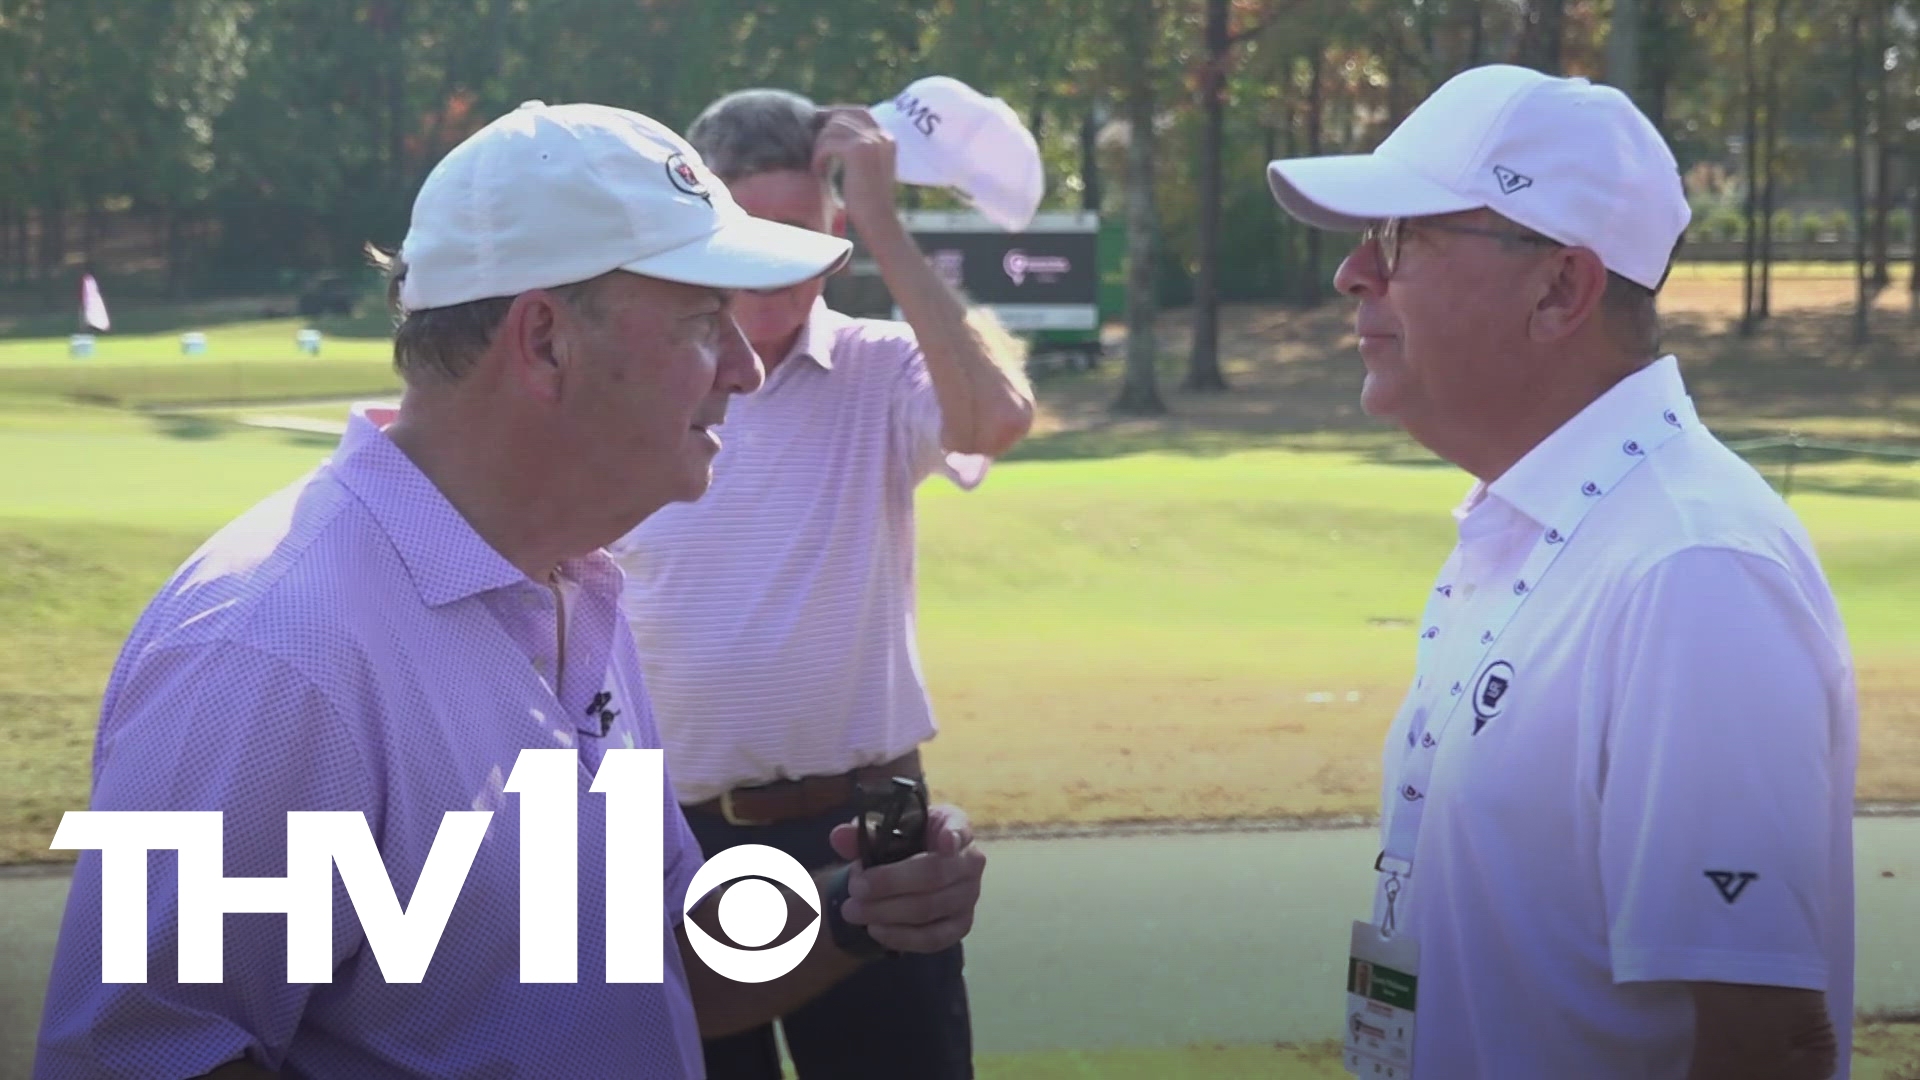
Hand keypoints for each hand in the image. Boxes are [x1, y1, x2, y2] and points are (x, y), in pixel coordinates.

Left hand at [812, 106, 899, 237]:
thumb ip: (858, 147)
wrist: (878, 221)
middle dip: (823, 130)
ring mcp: (870, 141)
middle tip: (811, 145)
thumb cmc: (868, 200)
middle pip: (842, 117)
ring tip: (819, 165)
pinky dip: (819, 157)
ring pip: (831, 129)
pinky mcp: (856, 151)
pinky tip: (819, 172)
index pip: (858, 112)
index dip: (835, 116)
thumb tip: (833, 126)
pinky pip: (827, 144)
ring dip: (820, 146)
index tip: (818, 127)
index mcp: (887, 137)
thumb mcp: (869, 168)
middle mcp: (881, 135)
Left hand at [827, 803, 984, 953]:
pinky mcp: (960, 926)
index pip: (960, 828)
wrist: (911, 874)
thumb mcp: (884, 834)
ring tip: (853, 911)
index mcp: (953, 825)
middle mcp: (970, 860)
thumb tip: (839, 836)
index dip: (954, 835)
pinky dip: (901, 936)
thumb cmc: (902, 846)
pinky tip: (876, 930)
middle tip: (854, 888)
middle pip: (934, 874)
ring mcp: (969, 896)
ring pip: (929, 908)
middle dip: (889, 883)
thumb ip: (862, 835)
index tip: (943, 841)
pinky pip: (933, 937)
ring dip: (887, 912)